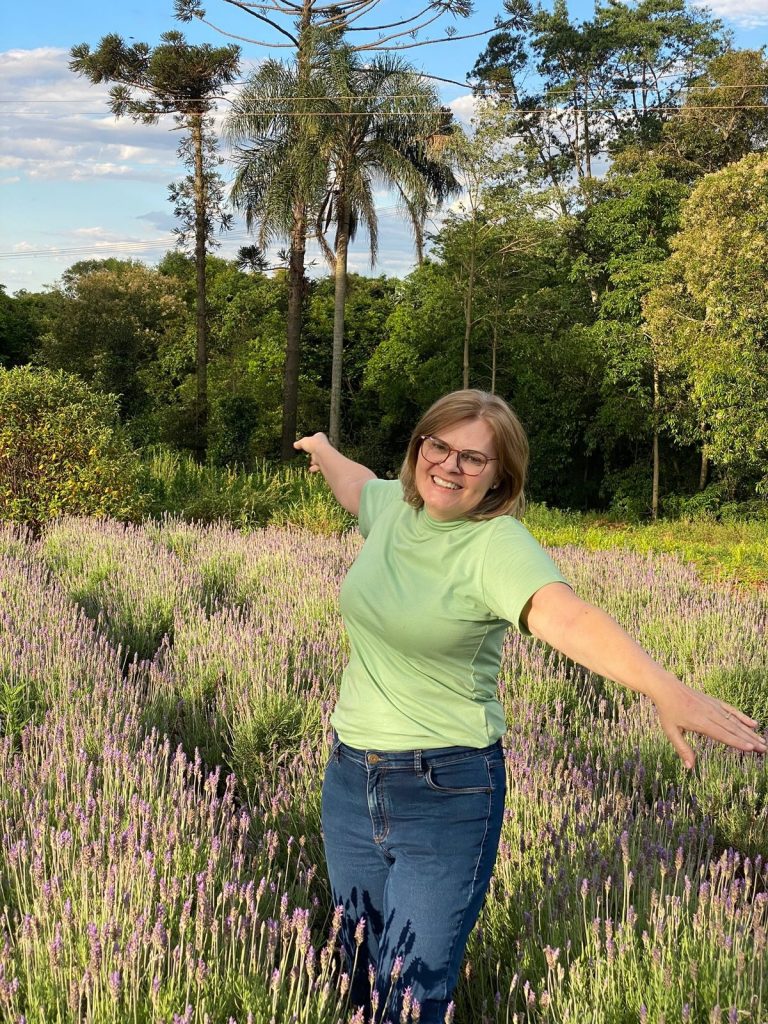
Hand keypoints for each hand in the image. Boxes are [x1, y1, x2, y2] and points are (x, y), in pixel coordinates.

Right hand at [294, 432, 329, 471]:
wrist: (322, 453)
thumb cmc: (314, 444)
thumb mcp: (303, 442)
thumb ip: (299, 443)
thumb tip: (295, 444)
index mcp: (320, 437)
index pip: (315, 437)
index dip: (311, 441)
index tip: (307, 443)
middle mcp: (324, 444)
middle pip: (318, 448)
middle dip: (314, 452)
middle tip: (310, 454)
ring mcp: (325, 453)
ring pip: (320, 457)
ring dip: (315, 460)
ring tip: (311, 463)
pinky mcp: (325, 461)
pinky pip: (320, 465)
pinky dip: (315, 468)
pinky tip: (311, 469)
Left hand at [651, 678, 766, 768]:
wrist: (667, 688)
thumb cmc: (667, 712)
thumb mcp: (670, 731)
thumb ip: (681, 748)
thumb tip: (690, 767)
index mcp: (700, 722)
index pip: (722, 734)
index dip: (736, 742)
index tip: (750, 748)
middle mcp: (710, 714)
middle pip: (733, 729)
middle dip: (749, 740)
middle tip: (764, 749)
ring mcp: (714, 706)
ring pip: (735, 721)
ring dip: (749, 732)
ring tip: (762, 741)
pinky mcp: (714, 702)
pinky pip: (731, 710)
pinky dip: (743, 717)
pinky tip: (753, 724)